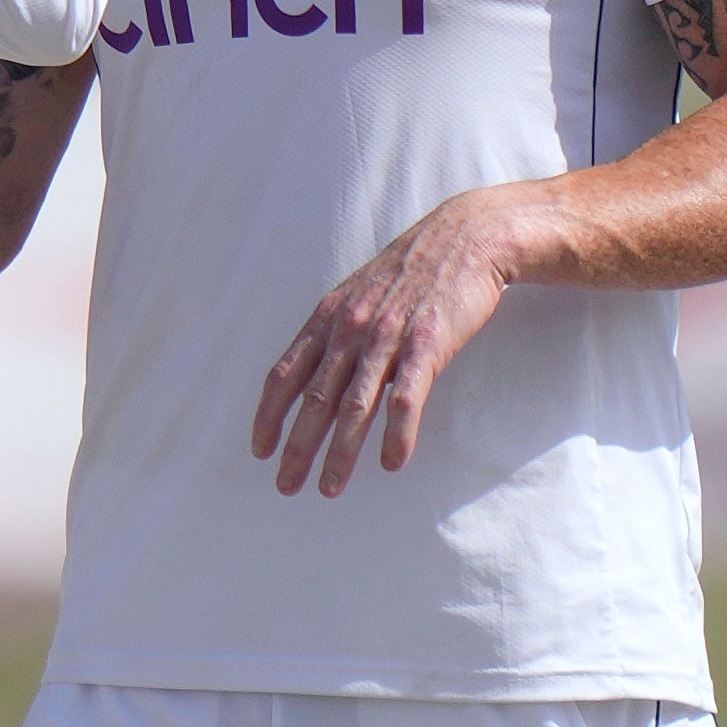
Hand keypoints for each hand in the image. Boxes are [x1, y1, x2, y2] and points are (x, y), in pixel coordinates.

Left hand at [251, 183, 547, 495]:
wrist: (466, 239)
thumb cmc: (411, 271)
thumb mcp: (358, 294)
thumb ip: (335, 332)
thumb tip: (314, 374)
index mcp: (328, 318)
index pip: (284, 375)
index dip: (269, 416)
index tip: (260, 450)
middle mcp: (350, 329)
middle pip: (314, 399)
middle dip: (297, 447)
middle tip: (286, 485)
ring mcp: (387, 337)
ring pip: (354, 407)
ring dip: (340, 453)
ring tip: (330, 487)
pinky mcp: (427, 345)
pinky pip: (405, 399)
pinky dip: (396, 435)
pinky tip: (391, 462)